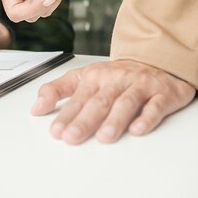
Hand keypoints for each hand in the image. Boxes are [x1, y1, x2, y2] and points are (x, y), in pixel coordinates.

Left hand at [31, 60, 195, 144]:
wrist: (154, 60)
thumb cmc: (114, 75)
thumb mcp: (82, 77)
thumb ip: (57, 90)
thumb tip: (35, 108)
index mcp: (94, 77)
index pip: (77, 98)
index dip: (65, 114)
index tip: (55, 131)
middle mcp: (115, 81)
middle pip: (98, 102)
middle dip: (84, 120)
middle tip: (72, 137)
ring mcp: (139, 86)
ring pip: (126, 103)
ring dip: (114, 120)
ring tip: (103, 137)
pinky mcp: (162, 94)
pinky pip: (155, 106)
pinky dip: (147, 117)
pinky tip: (138, 129)